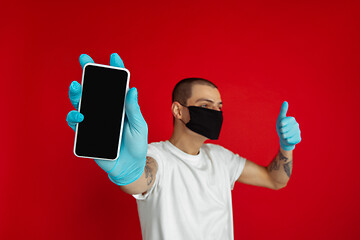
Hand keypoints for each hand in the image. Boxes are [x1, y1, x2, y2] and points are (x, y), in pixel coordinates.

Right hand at [66, 53, 147, 184]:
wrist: (129, 166)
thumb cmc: (137, 145)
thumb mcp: (139, 126)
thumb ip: (133, 110)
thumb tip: (131, 89)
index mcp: (121, 106)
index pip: (117, 86)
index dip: (115, 70)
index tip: (113, 56)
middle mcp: (106, 111)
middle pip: (95, 90)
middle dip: (89, 74)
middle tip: (85, 61)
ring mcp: (95, 121)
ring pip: (82, 104)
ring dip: (77, 94)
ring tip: (77, 87)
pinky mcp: (88, 134)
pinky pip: (77, 124)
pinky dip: (75, 118)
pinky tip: (80, 115)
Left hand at [276, 101, 300, 150]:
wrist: (284, 138)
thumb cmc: (281, 127)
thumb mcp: (280, 118)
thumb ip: (283, 110)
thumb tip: (286, 101)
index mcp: (292, 119)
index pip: (285, 121)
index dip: (281, 124)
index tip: (280, 125)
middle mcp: (296, 125)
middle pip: (286, 129)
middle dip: (281, 131)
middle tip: (282, 131)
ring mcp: (298, 132)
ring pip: (288, 135)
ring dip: (283, 136)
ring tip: (284, 135)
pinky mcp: (299, 138)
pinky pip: (291, 140)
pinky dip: (287, 140)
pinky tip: (287, 139)